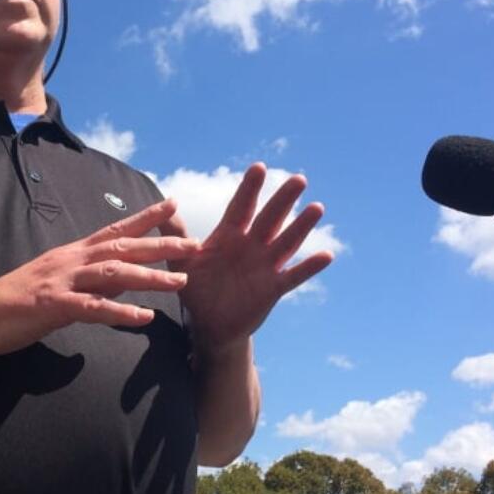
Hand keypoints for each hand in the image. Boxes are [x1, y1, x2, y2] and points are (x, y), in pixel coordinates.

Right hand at [0, 199, 200, 355]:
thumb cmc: (17, 302)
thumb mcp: (61, 286)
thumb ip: (91, 283)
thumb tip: (119, 283)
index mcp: (73, 254)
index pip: (115, 230)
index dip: (145, 218)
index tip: (173, 205)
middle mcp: (70, 261)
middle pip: (122, 247)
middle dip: (161, 245)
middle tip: (195, 244)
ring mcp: (62, 281)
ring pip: (113, 274)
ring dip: (149, 277)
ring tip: (180, 281)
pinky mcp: (53, 306)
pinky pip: (92, 309)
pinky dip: (120, 312)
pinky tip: (143, 318)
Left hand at [158, 164, 333, 353]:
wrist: (210, 325)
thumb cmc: (197, 289)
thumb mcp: (182, 262)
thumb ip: (176, 235)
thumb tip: (166, 205)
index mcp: (229, 236)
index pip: (241, 207)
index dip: (250, 189)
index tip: (260, 167)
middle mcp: (251, 245)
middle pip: (270, 218)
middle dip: (283, 200)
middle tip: (299, 179)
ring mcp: (265, 265)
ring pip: (286, 242)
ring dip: (302, 226)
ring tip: (317, 208)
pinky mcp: (274, 288)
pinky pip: (294, 276)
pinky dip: (309, 267)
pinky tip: (326, 255)